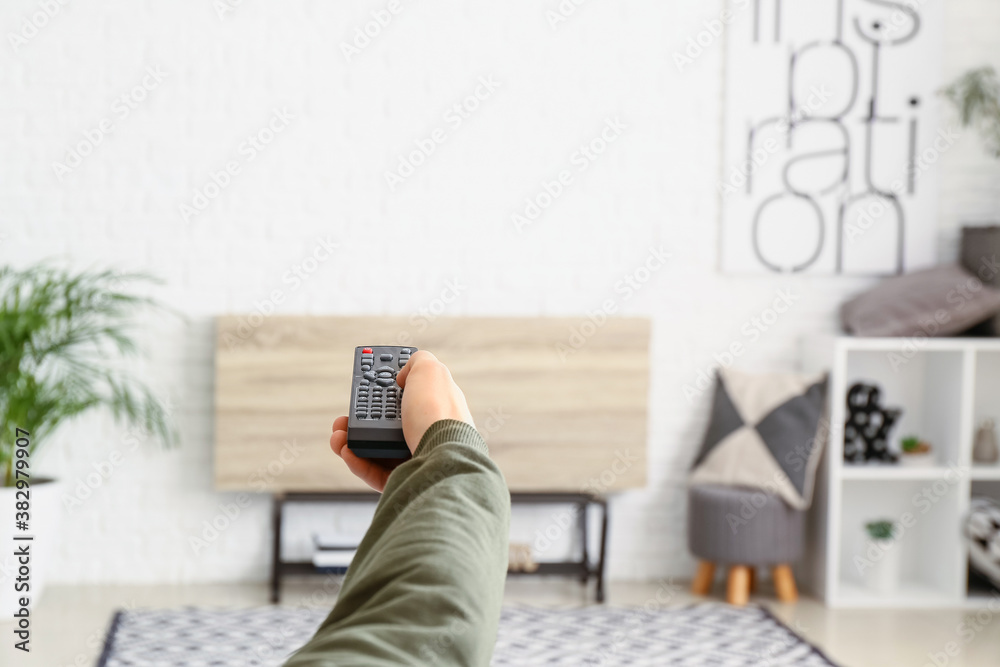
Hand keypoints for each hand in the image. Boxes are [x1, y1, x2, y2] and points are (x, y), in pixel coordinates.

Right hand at [329, 350, 474, 491]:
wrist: (444, 457)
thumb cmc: (439, 414)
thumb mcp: (430, 370)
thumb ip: (417, 362)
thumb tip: (403, 376)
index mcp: (439, 407)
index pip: (411, 397)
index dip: (386, 391)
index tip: (365, 386)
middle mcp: (430, 432)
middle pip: (389, 425)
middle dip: (360, 420)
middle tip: (343, 418)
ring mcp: (419, 457)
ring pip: (378, 450)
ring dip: (352, 442)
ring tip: (338, 437)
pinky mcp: (408, 480)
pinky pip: (377, 473)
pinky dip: (358, 462)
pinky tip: (346, 451)